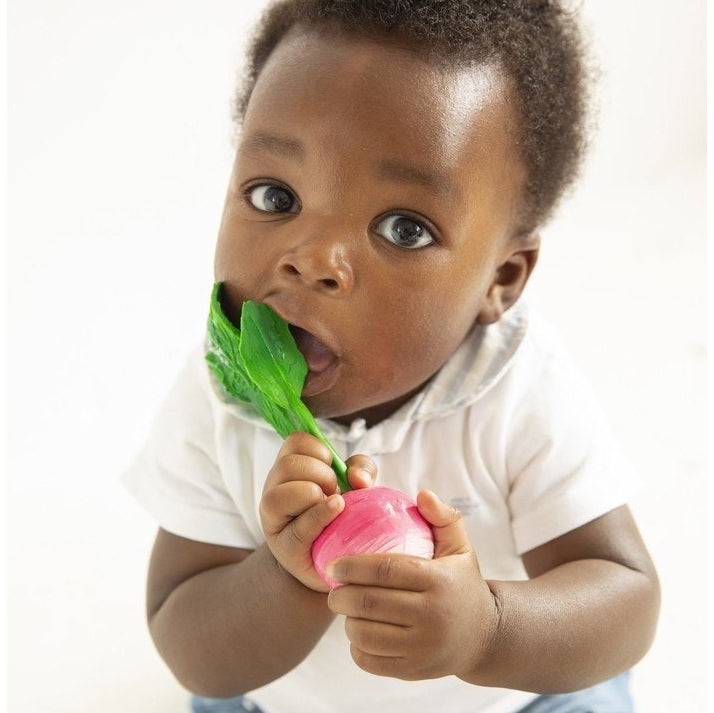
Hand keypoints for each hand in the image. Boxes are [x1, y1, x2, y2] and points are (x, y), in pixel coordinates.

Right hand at [259, 432, 375, 592]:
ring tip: (332, 505)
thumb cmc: (342, 514)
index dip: (319, 450)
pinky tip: (337, 510)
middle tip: (334, 490)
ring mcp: (274, 519)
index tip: (332, 468)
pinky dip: (321, 515)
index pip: (295, 441)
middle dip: (321, 474)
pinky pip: (300, 527)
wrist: (338, 560)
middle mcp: (274, 488)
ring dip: (315, 494)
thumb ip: (361, 469)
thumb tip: (357, 477)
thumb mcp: (355, 484)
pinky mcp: (285, 547)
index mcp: (289, 468)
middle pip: (288, 465)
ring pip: (281, 495)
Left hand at [326, 489, 498, 679]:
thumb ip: (442, 516)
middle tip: (332, 587)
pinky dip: (356, 646)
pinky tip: (358, 632)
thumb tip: (421, 494)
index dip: (353, 566)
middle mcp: (433, 616)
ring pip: (365, 634)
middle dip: (340, 594)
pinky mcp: (415, 671)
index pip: (386, 570)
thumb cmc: (462, 582)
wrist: (484, 636)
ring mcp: (424, 648)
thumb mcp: (460, 546)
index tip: (333, 563)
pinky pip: (371, 660)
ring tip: (345, 608)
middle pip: (369, 603)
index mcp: (439, 581)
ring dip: (346, 620)